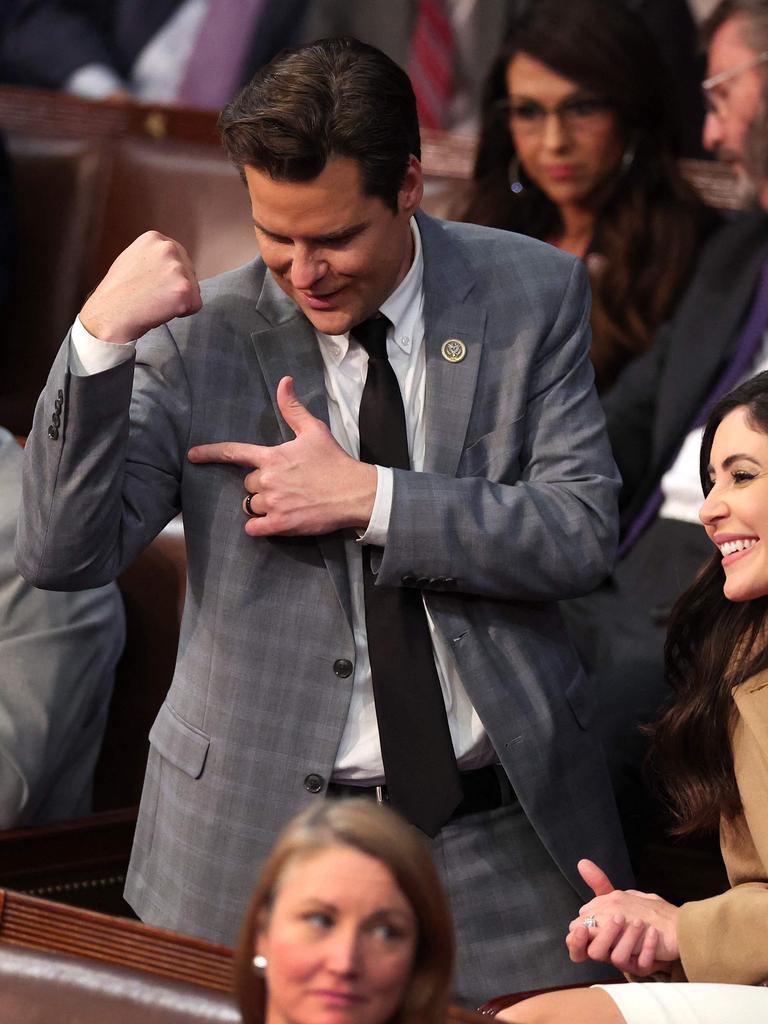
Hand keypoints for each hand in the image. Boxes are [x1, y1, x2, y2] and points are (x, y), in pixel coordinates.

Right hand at [80, 231, 201, 342]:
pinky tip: (160, 310)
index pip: (179, 258)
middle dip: (175, 287)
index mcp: (154, 238)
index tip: (152, 284)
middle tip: (151, 295)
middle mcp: (168, 248)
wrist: (109, 314)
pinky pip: (196, 305)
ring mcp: (177, 268)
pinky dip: (183, 313)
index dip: (168, 276)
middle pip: (190, 273)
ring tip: (154, 302)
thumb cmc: (118, 292)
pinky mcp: (184, 289)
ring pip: (193, 289)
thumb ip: (155, 256)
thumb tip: (177, 262)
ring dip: (178, 300)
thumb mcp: (134, 259)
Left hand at [187, 376, 377, 535]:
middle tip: (286, 484)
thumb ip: (293, 409)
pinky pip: (254, 527)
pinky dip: (259, 526)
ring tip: (286, 502)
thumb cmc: (334, 462)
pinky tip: (273, 522)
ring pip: (251, 505)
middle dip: (262, 485)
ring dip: (263, 505)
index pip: (234, 452)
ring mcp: (273, 503)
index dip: (210, 453)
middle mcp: (267, 479)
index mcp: (272, 457)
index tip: (193, 456)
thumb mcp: (314, 431)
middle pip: (248, 484)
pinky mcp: (280, 524)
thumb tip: (283, 381)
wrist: (354, 493)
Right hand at [566, 858, 678, 974]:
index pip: (577, 945)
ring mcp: (627, 961)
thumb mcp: (616, 898)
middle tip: (618, 918)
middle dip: (604, 936)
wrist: (667, 928)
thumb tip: (582, 862)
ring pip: (618, 959)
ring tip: (640, 923)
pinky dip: (647, 948)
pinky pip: (642, 964)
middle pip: (595, 952)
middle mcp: (609, 951)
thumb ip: (598, 884)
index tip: (581, 929)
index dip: (576, 940)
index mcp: (597, 937)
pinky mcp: (644, 967)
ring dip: (628, 939)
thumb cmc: (636, 913)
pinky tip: (653, 933)